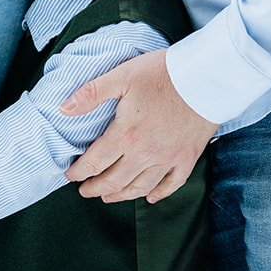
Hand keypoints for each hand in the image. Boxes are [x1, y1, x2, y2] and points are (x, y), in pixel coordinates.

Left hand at [61, 50, 217, 203]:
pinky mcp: (187, 158)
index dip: (79, 171)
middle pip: (114, 180)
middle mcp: (145, 153)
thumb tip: (63, 108)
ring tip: (109, 196)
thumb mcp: (122, 76)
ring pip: (140, 188)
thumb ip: (91, 93)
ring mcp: (167, 159)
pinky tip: (151, 197)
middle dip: (95, 188)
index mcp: (125, 134)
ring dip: (121, 195)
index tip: (71, 175)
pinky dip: (159, 194)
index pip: (95, 162)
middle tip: (85, 191)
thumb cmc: (163, 73)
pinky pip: (171, 184)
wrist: (206, 77)